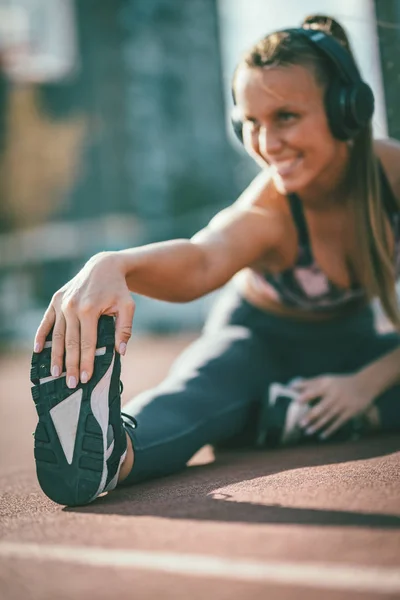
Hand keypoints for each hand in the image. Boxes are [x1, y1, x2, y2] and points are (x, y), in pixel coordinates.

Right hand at [33, 251, 134, 387]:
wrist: (104, 266)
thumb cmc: (118, 289)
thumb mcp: (127, 306)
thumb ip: (124, 329)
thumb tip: (120, 352)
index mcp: (89, 309)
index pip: (88, 343)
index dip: (87, 362)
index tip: (86, 379)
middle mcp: (72, 307)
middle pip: (70, 343)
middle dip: (71, 365)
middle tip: (71, 384)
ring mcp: (61, 303)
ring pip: (57, 335)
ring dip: (55, 356)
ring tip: (55, 373)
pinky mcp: (55, 300)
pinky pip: (46, 321)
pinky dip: (41, 336)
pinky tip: (38, 350)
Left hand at [290, 374, 373, 438]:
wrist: (364, 385)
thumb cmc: (339, 382)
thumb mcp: (326, 379)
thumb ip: (309, 383)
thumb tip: (291, 387)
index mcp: (327, 385)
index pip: (314, 391)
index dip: (305, 396)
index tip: (296, 402)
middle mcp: (334, 395)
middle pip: (321, 407)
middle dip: (310, 416)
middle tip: (300, 424)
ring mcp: (342, 404)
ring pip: (328, 417)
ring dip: (317, 425)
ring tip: (307, 432)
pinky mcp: (349, 412)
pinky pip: (338, 423)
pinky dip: (330, 430)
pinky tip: (322, 436)